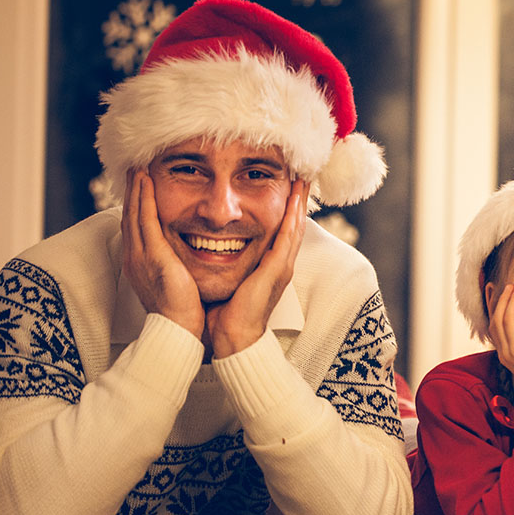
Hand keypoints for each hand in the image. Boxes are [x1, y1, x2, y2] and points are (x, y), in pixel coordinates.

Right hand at [121, 169, 203, 337]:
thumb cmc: (180, 311)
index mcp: (140, 264)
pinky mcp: (152, 254)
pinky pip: (146, 219)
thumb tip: (179, 258)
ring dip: (136, 189)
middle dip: (132, 193)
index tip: (140, 188)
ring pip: (135, 213)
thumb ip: (172, 266)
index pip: (136, 228)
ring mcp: (140, 255)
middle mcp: (135, 257)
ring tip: (138, 169)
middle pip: (130, 216)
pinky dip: (144, 198)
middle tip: (133, 171)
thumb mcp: (172, 283)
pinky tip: (146, 182)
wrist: (177, 329)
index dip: (136, 207)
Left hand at [205, 179, 308, 356]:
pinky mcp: (278, 270)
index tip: (287, 187)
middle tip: (302, 175)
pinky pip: (288, 238)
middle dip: (299, 200)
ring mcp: (282, 266)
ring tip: (303, 179)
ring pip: (295, 226)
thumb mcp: (230, 282)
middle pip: (294, 224)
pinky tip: (295, 200)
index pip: (282, 231)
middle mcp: (281, 264)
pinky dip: (293, 217)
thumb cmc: (228, 315)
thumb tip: (211, 249)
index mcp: (270, 267)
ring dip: (300, 202)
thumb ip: (228, 265)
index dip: (287, 208)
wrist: (234, 339)